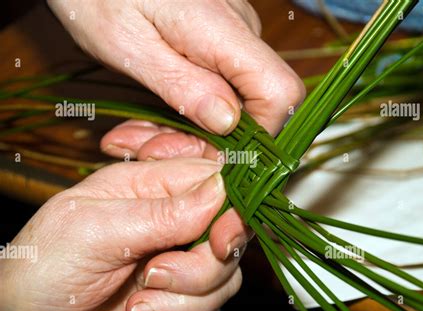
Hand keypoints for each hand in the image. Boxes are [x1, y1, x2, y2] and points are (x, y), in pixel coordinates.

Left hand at [0, 158, 242, 310]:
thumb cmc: (43, 264)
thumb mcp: (93, 228)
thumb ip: (160, 212)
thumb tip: (219, 189)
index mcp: (150, 185)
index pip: (212, 178)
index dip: (230, 205)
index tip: (222, 237)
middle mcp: (171, 218)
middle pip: (227, 230)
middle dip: (204, 261)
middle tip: (159, 274)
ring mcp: (179, 257)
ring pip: (224, 271)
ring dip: (185, 293)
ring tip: (138, 297)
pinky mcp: (182, 293)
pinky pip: (210, 303)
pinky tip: (140, 310)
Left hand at [47, 0, 304, 135]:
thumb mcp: (128, 45)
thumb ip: (181, 84)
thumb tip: (228, 123)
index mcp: (221, 30)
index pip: (280, 92)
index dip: (260, 134)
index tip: (215, 154)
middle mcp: (240, 32)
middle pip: (255, 107)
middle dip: (207, 141)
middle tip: (151, 148)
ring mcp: (233, 36)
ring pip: (233, 103)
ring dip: (190, 129)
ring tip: (141, 134)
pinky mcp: (221, 41)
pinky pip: (219, 87)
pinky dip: (189, 109)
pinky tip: (153, 115)